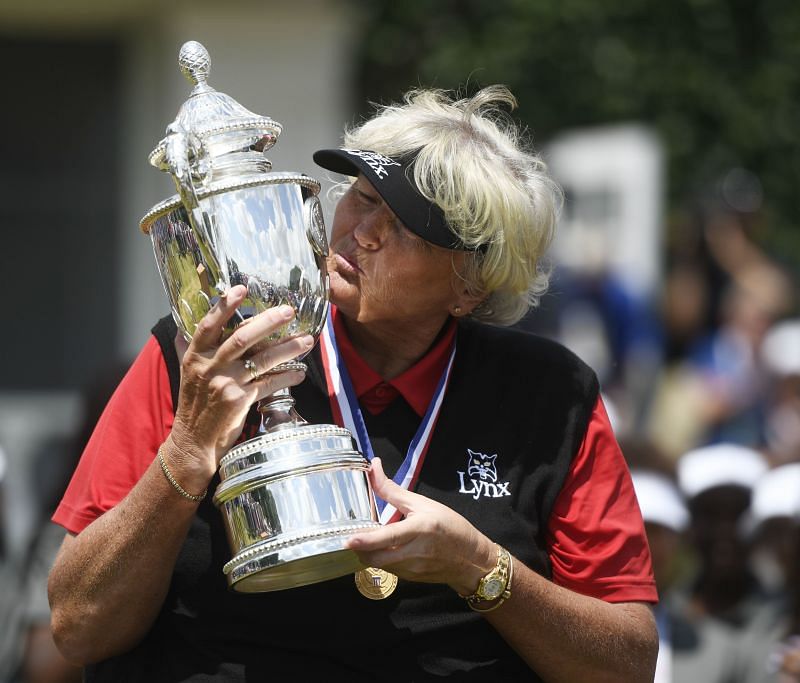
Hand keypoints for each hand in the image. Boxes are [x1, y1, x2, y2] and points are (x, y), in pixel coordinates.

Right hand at [167, 285, 313, 489]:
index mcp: (195, 357)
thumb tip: (187, 329)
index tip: (241, 288)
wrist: (193, 442)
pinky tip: (300, 373)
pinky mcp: (239, 401)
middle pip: (241, 338)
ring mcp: (224, 384)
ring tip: (306, 340)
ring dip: (287, 349)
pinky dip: (286, 378)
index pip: (208, 325)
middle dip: (268, 322)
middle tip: (288, 311)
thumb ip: (190, 350)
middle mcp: (209, 368)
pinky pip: (269, 384)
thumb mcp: (187, 374)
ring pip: (261, 360)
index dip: (224, 306)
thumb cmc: (194, 406)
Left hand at [344, 458, 496, 594]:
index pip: (388, 537)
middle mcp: (414, 553)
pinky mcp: (410, 579)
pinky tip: (383, 549)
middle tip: (351, 537)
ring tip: (367, 540)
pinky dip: (381, 560)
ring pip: (380, 565)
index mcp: (419, 530)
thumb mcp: (423, 504)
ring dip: (368, 554)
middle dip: (360, 549)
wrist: (471, 558)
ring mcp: (412, 569)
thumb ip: (393, 491)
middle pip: (376, 558)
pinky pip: (388, 570)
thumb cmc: (450, 526)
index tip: (350, 540)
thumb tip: (374, 468)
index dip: (367, 540)